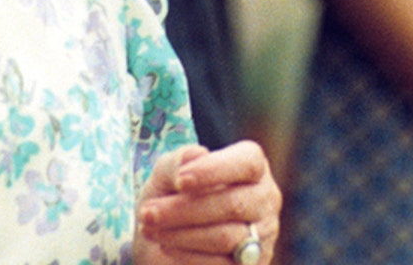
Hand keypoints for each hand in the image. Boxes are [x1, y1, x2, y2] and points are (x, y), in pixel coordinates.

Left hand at [134, 141, 281, 264]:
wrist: (167, 246)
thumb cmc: (172, 200)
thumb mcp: (166, 176)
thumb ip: (176, 163)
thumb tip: (193, 157)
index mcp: (252, 168)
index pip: (248, 163)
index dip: (215, 170)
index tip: (180, 180)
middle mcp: (265, 200)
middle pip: (234, 204)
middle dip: (184, 210)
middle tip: (147, 213)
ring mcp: (263, 237)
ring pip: (226, 237)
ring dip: (181, 234)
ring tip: (150, 230)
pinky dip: (188, 257)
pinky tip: (166, 248)